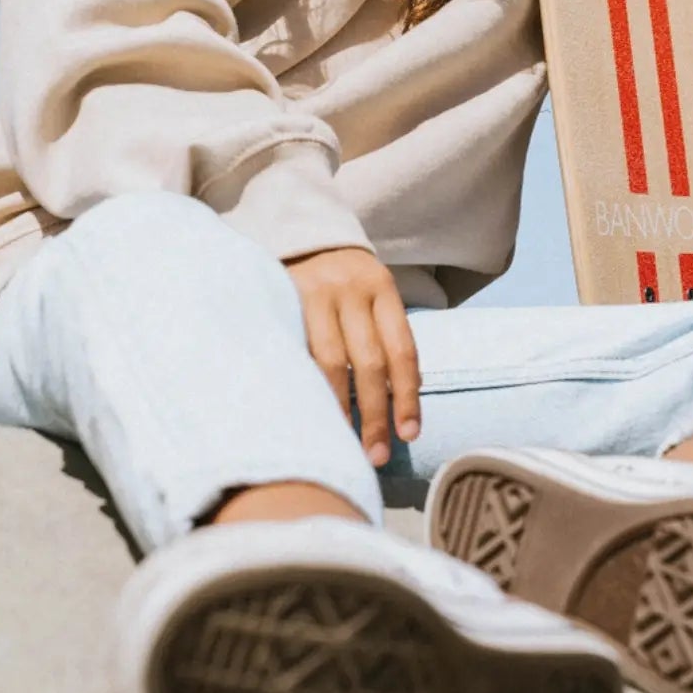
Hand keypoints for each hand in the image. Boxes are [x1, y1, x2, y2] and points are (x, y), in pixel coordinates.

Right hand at [286, 246, 420, 466]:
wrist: (299, 237)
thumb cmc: (344, 282)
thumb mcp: (372, 295)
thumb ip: (385, 336)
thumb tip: (405, 398)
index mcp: (382, 288)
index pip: (402, 349)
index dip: (408, 396)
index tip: (409, 435)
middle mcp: (351, 288)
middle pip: (370, 361)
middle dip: (376, 414)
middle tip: (377, 456)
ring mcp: (314, 293)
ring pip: (331, 363)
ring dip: (340, 409)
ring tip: (343, 445)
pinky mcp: (283, 300)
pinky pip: (298, 353)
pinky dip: (305, 387)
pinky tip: (307, 414)